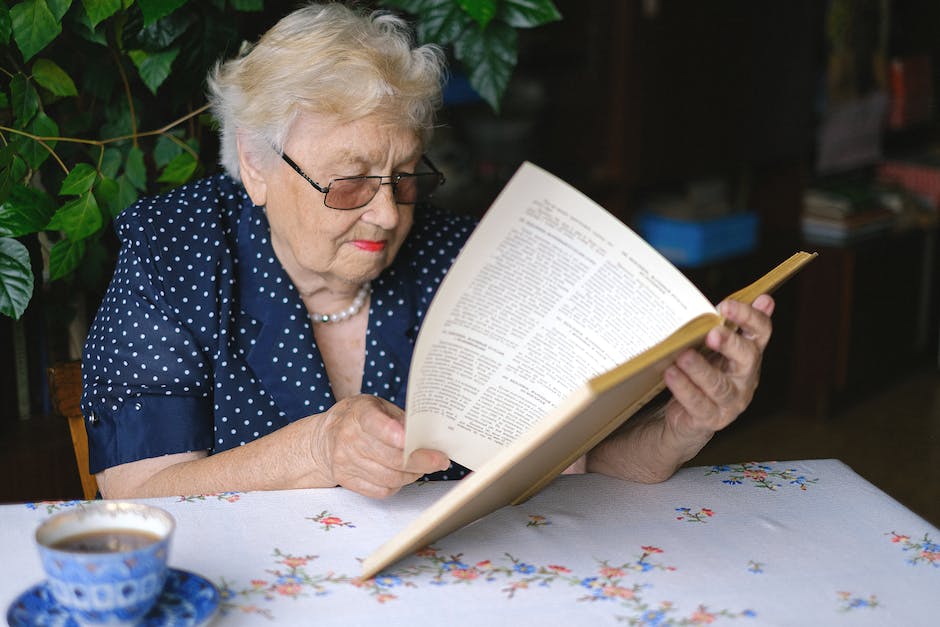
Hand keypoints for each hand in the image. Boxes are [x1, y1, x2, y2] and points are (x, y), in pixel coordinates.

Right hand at [314, 395, 449, 497]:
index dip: (395, 434)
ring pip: (390, 477)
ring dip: (413, 475)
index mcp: (359, 414)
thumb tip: (429, 437)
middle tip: (440, 460)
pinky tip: (404, 475)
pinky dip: (398, 485)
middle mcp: (349, 438)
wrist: (323, 439)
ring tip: (423, 467)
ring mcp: (346, 462)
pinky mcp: (347, 481)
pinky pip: (381, 490)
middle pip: (391, 458)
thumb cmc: (358, 419)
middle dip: (421, 461)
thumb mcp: (377, 406)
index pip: (376, 424)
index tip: (413, 440)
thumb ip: (400, 419)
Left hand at [661, 294, 774, 456]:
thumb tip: (761, 297)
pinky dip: (684, 388)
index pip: (760, 332)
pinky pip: (698, 404)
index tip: (726, 305)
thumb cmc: (702, 372)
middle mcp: (746, 378)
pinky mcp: (712, 419)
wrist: (688, 416)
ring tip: (682, 356)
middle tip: (711, 332)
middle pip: (747, 357)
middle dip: (729, 343)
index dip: (748, 317)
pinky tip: (671, 374)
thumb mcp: (714, 348)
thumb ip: (729, 324)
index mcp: (750, 354)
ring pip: (719, 384)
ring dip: (700, 369)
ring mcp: (732, 401)